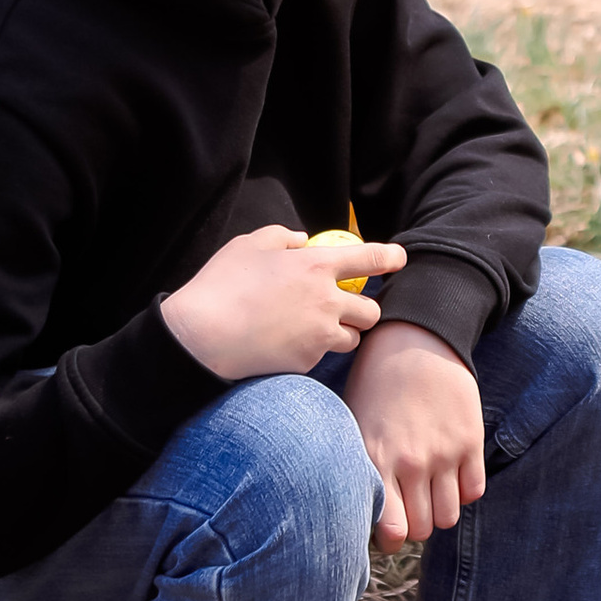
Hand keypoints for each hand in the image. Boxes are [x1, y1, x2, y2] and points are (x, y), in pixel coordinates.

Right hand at [159, 226, 406, 379]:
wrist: (202, 337)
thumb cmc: (222, 285)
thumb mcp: (248, 246)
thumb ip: (281, 238)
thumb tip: (300, 241)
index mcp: (315, 266)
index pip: (370, 258)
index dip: (390, 257)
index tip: (399, 258)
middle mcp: (326, 301)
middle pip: (371, 310)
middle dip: (363, 311)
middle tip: (344, 310)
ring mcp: (320, 335)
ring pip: (352, 339)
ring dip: (341, 334)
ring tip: (314, 330)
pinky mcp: (307, 362)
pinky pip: (322, 356)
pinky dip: (312, 351)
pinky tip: (286, 345)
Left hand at [342, 318, 486, 545]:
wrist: (415, 339)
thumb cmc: (375, 383)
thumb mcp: (353, 423)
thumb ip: (360, 468)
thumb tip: (360, 511)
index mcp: (377, 459)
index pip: (392, 531)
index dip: (390, 538)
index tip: (388, 526)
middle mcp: (412, 462)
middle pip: (422, 529)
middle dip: (414, 524)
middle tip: (408, 506)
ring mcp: (444, 453)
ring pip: (448, 516)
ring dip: (438, 510)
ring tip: (428, 492)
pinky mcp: (470, 441)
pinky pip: (474, 491)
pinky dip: (462, 490)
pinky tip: (449, 474)